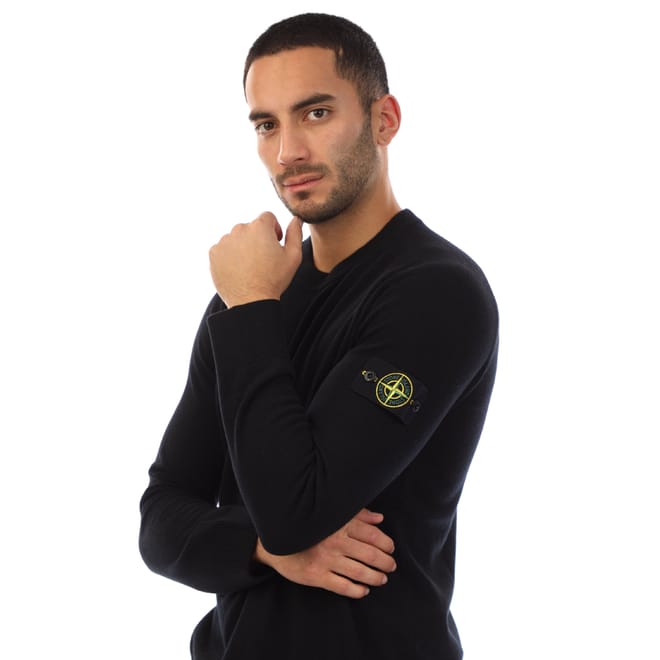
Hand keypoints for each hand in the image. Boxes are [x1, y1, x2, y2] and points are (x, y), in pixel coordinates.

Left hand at [209, 212, 302, 307]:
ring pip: (236, 238)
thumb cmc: (274, 280)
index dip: (273, 230)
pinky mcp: (213, 253)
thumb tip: (296, 219)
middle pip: (250, 228)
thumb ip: (295, 233)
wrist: (251, 302)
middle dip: (256, 239)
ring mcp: (224, 241)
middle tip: (262, 259)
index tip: (274, 244)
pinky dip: (230, 256)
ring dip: (242, 247)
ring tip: (249, 267)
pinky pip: (223, 249)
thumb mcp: (293, 257)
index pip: (267, 217)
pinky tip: (238, 270)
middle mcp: (239, 229)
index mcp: (259, 227)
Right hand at [253, 509, 395, 598]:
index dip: (386, 544)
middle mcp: (335, 541)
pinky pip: (343, 587)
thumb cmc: (309, 526)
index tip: (391, 548)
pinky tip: (364, 590)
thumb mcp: (332, 515)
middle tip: (391, 566)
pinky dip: (357, 590)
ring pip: (360, 572)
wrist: (277, 540)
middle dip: (385, 562)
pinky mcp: (317, 576)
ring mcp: (326, 560)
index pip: (373, 535)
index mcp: (340, 524)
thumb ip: (357, 515)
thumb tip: (379, 518)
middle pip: (370, 555)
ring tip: (382, 579)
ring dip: (375, 577)